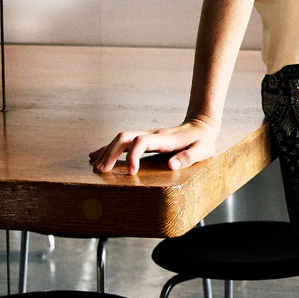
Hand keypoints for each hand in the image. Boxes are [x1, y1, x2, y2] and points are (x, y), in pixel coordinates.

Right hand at [88, 117, 217, 174]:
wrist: (201, 124)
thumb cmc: (202, 140)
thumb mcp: (202, 150)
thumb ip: (188, 157)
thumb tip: (171, 165)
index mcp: (164, 139)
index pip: (141, 142)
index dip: (133, 156)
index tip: (132, 173)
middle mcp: (152, 135)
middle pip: (124, 137)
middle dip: (111, 153)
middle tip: (102, 171)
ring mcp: (147, 135)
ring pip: (121, 139)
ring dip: (107, 151)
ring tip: (96, 166)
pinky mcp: (145, 139)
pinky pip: (123, 142)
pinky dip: (109, 148)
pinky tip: (98, 156)